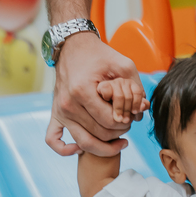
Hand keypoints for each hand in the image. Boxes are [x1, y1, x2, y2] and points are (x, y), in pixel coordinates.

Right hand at [46, 32, 142, 156]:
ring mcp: (59, 111)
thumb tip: (142, 110)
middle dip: (119, 133)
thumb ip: (136, 88)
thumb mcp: (123, 65)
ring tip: (119, 139)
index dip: (126, 122)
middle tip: (127, 124)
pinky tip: (80, 150)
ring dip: (104, 146)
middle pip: (99, 135)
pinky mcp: (54, 114)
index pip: (110, 121)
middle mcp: (68, 104)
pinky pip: (53, 140)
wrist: (73, 46)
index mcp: (82, 91)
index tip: (132, 115)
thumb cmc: (99, 55)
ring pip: (84, 143)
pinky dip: (66, 149)